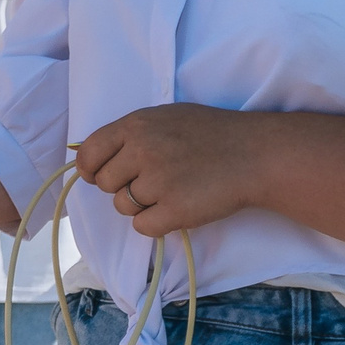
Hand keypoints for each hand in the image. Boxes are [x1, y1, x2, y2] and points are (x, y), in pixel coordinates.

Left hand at [72, 103, 259, 236]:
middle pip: (104, 184)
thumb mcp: (166, 117)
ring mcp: (158, 181)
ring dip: (141, 205)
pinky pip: (143, 227)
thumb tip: (88, 154)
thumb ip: (130, 133)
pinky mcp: (175, 210)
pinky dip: (157, 223)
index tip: (99, 175)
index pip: (88, 154)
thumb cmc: (212, 133)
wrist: (256, 154)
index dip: (90, 169)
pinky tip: (178, 207)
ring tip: (171, 191)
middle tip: (153, 180)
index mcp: (136, 125)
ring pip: (122, 207)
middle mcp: (142, 151)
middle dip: (123, 186)